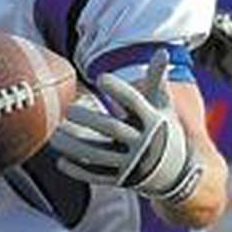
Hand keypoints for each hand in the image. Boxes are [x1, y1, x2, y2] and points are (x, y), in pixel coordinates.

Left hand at [50, 50, 201, 203]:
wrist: (176, 172)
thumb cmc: (162, 129)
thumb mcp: (162, 106)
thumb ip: (157, 80)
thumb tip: (162, 51)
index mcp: (152, 122)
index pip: (134, 102)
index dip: (119, 90)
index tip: (101, 78)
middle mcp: (143, 143)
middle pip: (113, 129)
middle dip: (89, 120)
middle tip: (68, 109)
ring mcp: (131, 164)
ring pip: (99, 155)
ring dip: (75, 146)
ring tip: (55, 135)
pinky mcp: (121, 179)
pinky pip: (97, 175)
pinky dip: (79, 170)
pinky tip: (61, 161)